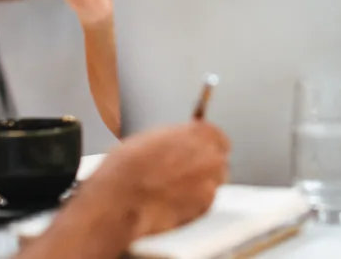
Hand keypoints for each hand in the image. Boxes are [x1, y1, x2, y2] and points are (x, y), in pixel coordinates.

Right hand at [86, 122, 230, 238]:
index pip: (218, 138)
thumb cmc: (129, 166)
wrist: (121, 197)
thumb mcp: (152, 137)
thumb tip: (177, 145)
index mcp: (200, 133)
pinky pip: (204, 204)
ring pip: (213, 184)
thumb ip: (175, 139)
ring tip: (173, 191)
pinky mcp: (205, 208)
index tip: (197, 153)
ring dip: (199, 186)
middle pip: (218, 162)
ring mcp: (211, 183)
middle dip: (203, 167)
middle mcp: (212, 156)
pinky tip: (172, 204)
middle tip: (181, 174)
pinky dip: (192, 205)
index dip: (205, 147)